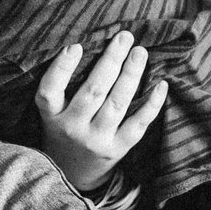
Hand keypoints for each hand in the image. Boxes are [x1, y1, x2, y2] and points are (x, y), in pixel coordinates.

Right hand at [34, 33, 167, 191]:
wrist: (73, 173)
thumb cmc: (64, 130)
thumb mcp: (53, 112)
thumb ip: (62, 85)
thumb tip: (88, 43)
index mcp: (51, 115)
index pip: (49, 90)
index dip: (61, 68)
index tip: (75, 46)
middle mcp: (72, 128)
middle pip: (93, 91)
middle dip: (110, 61)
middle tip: (125, 36)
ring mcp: (96, 140)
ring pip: (116, 104)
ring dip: (131, 75)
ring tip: (139, 52)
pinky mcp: (117, 149)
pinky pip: (137, 124)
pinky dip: (151, 104)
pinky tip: (161, 85)